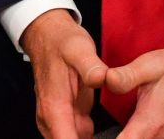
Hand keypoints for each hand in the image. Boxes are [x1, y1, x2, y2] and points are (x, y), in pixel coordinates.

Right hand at [21, 9, 105, 138]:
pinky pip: (75, 136)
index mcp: (54, 105)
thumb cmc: (61, 41)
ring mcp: (56, 118)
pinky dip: (86, 138)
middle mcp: (50, 116)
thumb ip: (91, 67)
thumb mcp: (79, 49)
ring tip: (116, 136)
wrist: (47, 34)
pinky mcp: (64, 116)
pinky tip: (105, 135)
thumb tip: (102, 80)